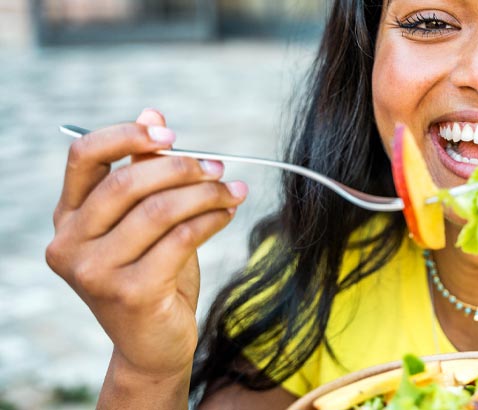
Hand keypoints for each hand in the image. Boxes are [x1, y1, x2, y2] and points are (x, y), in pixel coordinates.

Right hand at [45, 109, 247, 380]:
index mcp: (67, 218)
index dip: (126, 136)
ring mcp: (94, 272)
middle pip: (127, 183)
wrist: (154, 345)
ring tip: (234, 190)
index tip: (170, 134)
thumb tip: (153, 113)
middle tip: (218, 167)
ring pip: (159, 211)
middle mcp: (69, 244)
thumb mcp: (145, 220)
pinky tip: (227, 214)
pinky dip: (210, 220)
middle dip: (180, 168)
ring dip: (205, 194)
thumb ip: (144, 171)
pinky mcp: (130, 292)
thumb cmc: (152, 276)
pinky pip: (180, 239)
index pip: (83, 157)